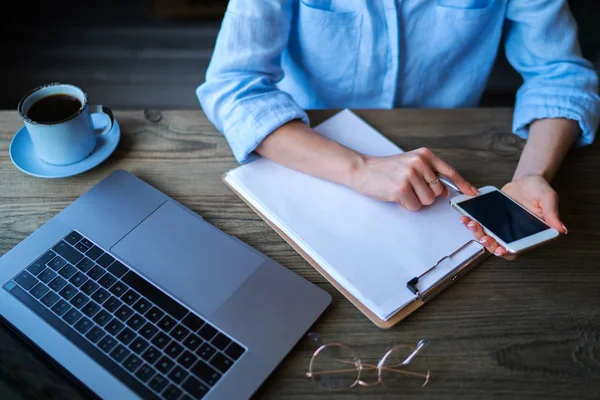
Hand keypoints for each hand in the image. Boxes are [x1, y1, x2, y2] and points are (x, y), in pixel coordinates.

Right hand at [348, 147, 477, 210]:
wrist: (362, 170)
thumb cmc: (386, 169)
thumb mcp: (410, 164)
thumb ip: (429, 175)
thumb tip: (444, 191)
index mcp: (424, 155)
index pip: (449, 172)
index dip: (462, 184)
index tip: (472, 193)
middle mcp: (419, 163)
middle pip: (437, 192)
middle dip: (425, 194)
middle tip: (409, 187)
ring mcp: (410, 176)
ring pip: (427, 201)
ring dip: (415, 200)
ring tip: (402, 190)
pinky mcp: (401, 189)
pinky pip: (415, 206)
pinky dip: (406, 205)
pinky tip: (396, 195)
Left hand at [460, 174, 567, 257]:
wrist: (525, 180)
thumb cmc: (539, 190)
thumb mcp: (548, 198)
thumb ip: (552, 213)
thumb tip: (560, 228)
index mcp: (529, 234)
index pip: (517, 249)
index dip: (506, 252)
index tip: (499, 250)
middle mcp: (513, 234)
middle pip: (498, 246)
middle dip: (488, 243)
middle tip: (483, 236)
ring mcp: (501, 228)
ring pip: (487, 237)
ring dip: (477, 233)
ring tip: (471, 224)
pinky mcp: (491, 220)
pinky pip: (480, 225)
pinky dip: (472, 223)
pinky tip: (466, 217)